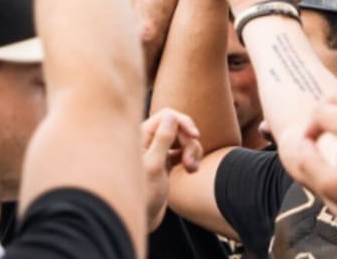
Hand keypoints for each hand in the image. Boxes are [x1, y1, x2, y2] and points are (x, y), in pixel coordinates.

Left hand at [142, 108, 201, 229]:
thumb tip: (171, 116)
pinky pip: (183, 150)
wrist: (143, 220)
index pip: (167, 116)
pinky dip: (190, 157)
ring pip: (182, 139)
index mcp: (140, 136)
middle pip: (178, 127)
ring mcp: (157, 150)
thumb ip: (162, 140)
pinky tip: (191, 170)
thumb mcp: (154, 167)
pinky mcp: (165, 161)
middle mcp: (148, 140)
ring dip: (192, 151)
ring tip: (192, 170)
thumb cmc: (143, 195)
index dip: (183, 122)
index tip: (196, 135)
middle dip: (189, 142)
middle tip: (191, 165)